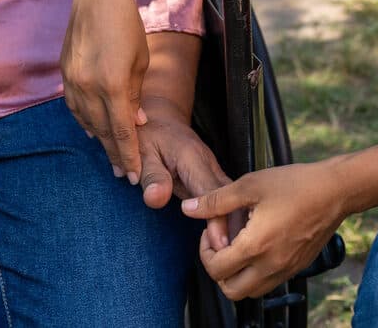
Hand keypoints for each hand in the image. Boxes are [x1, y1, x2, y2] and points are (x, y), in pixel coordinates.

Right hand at [61, 0, 150, 181]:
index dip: (128, 154)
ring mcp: (72, 79)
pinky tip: (92, 128)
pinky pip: (73, 106)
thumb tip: (136, 122)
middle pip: (102, 131)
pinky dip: (83, 120)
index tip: (134, 173)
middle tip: (123, 173)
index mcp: (112, 84)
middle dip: (114, 153)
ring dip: (98, 139)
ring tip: (110, 154)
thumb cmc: (127, 24)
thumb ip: (136, 94)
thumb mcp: (140, 60)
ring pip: (85, 121)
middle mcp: (88, 86)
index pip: (121, 130)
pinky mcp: (63, 72)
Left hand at [135, 99, 235, 245]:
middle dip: (233, 228)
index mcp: (193, 158)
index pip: (211, 193)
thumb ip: (150, 175)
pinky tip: (232, 243)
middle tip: (233, 259)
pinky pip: (228, 202)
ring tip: (237, 258)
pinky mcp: (214, 181)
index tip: (220, 245)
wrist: (160, 118)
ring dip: (236, 227)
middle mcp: (210, 166)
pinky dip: (232, 221)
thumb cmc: (148, 134)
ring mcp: (214, 173)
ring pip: (233, 202)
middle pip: (230, 199)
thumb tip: (155, 199)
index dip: (216, 220)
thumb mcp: (141, 151)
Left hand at [182, 162, 347, 301]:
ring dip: (238, 275)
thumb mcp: (249, 185)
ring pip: (251, 291)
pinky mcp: (298, 267)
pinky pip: (269, 283)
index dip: (205, 252)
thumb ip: (215, 201)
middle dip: (219, 271)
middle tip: (221, 245)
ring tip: (239, 245)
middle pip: (232, 291)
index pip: (217, 270)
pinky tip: (259, 244)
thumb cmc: (295, 184)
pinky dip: (257, 273)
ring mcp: (287, 269)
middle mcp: (271, 265)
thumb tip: (188, 209)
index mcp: (256, 246)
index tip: (211, 232)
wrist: (336, 190)